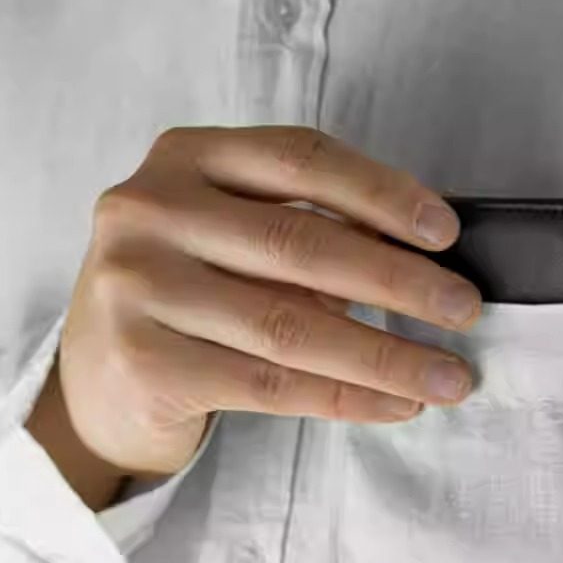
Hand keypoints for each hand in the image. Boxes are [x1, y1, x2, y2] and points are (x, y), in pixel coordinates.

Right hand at [58, 125, 481, 477]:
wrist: (98, 377)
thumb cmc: (184, 295)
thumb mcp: (232, 240)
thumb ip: (304, 237)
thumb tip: (412, 258)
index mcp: (183, 160)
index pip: (301, 158)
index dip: (382, 192)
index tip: (446, 232)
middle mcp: (149, 212)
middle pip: (301, 245)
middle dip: (398, 281)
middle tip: (464, 308)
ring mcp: (138, 288)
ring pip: (292, 326)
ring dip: (387, 353)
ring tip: (449, 375)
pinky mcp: (146, 363)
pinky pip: (272, 385)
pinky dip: (347, 397)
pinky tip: (396, 404)